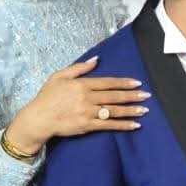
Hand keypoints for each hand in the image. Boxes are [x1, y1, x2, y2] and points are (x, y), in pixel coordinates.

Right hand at [4, 56, 150, 152]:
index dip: (124, 83)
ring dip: (131, 110)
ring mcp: (88, 113)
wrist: (38, 118)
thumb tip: (96, 59)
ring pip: (114, 111)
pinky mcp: (87, 126)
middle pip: (114, 96)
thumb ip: (79, 68)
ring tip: (144, 110)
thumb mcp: (59, 76)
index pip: (108, 83)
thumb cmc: (47, 97)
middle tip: (147, 95)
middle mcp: (87, 98)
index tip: (137, 83)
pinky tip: (134, 125)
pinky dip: (123, 125)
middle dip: (132, 96)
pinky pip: (108, 125)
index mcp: (82, 85)